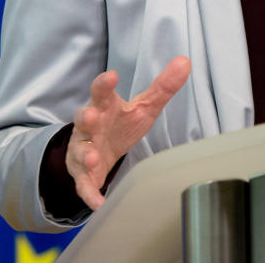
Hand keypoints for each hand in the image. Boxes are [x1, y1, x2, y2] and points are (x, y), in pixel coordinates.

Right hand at [66, 55, 190, 209]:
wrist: (98, 154)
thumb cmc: (120, 124)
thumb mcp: (143, 107)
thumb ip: (163, 87)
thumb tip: (185, 62)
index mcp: (104, 106)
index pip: (101, 91)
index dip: (104, 84)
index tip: (111, 76)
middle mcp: (90, 126)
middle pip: (84, 118)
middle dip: (86, 116)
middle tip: (92, 115)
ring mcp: (83, 149)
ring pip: (79, 150)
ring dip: (84, 153)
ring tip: (92, 157)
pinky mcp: (82, 174)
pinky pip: (82, 184)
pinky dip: (89, 193)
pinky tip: (98, 203)